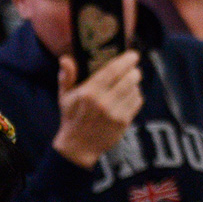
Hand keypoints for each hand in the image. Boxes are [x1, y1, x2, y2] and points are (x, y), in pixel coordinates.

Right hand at [51, 50, 141, 168]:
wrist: (78, 147)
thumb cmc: (72, 117)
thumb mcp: (64, 97)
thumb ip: (66, 77)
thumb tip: (65, 59)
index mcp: (88, 93)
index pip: (112, 70)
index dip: (126, 60)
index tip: (133, 54)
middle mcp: (103, 102)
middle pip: (130, 78)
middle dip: (134, 71)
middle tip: (132, 69)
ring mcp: (115, 113)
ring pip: (135, 89)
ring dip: (135, 84)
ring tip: (128, 84)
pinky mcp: (124, 122)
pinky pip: (137, 102)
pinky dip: (136, 96)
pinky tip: (128, 96)